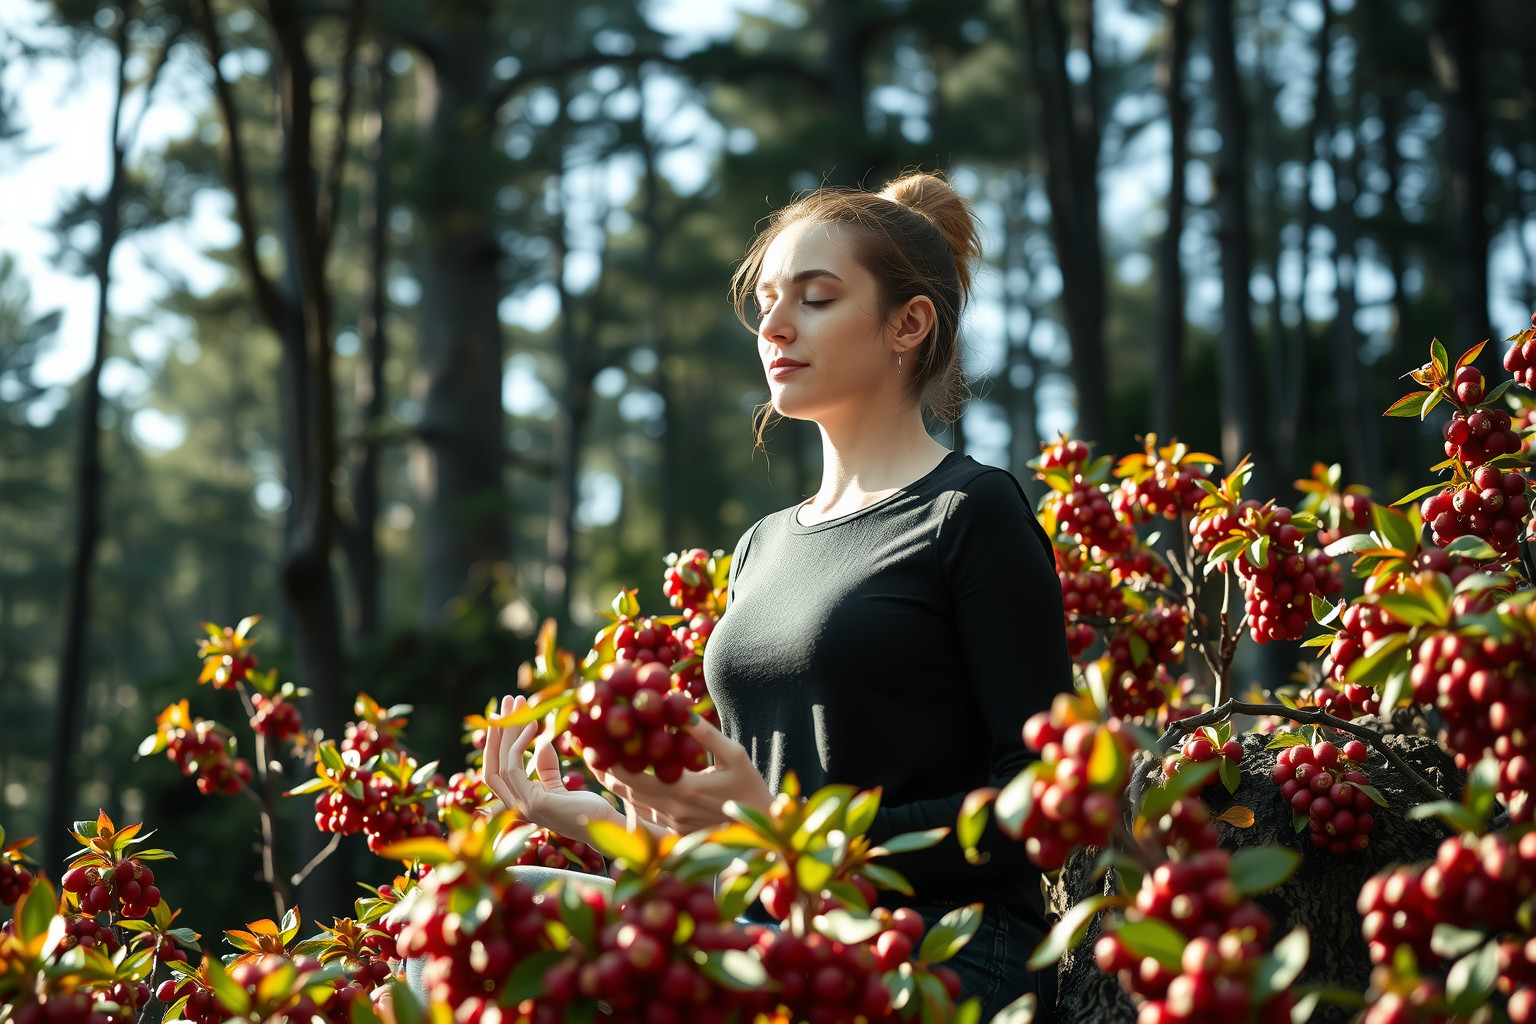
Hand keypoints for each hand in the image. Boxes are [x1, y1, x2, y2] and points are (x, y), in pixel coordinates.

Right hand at [481, 694, 621, 842]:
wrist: (604, 824)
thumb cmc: (585, 807)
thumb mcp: (557, 783)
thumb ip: (544, 766)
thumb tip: (538, 742)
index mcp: (517, 802)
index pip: (496, 771)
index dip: (495, 744)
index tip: (505, 715)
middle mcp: (514, 806)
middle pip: (491, 765)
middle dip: (496, 731)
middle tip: (507, 700)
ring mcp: (521, 806)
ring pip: (500, 763)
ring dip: (506, 730)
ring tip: (518, 704)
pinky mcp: (533, 802)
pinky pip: (515, 767)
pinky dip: (520, 743)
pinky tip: (532, 725)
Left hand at [587, 716, 772, 834]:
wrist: (762, 828)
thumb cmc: (751, 787)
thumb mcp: (735, 755)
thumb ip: (707, 735)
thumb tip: (681, 711)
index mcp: (686, 790)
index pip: (635, 775)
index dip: (611, 760)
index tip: (594, 742)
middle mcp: (674, 810)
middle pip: (626, 789)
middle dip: (605, 769)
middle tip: (588, 747)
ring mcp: (672, 824)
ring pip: (632, 803)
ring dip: (615, 783)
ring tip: (599, 760)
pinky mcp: (674, 832)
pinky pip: (645, 813)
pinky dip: (631, 796)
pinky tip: (624, 780)